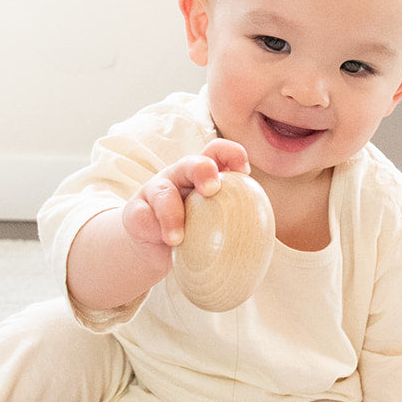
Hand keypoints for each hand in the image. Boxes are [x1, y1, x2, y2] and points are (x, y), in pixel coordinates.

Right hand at [120, 139, 249, 258]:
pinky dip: (155, 229)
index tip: (244, 170)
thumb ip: (236, 225)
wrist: (155, 249)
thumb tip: (265, 245)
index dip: (232, 153)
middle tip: (213, 189)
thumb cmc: (195, 232)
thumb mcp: (217, 224)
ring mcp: (156, 192)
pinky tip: (167, 242)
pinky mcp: (136, 212)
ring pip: (163, 191)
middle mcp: (180, 176)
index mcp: (203, 175)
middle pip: (191, 163)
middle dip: (203, 170)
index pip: (218, 152)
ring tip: (178, 237)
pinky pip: (143, 217)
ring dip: (172, 213)